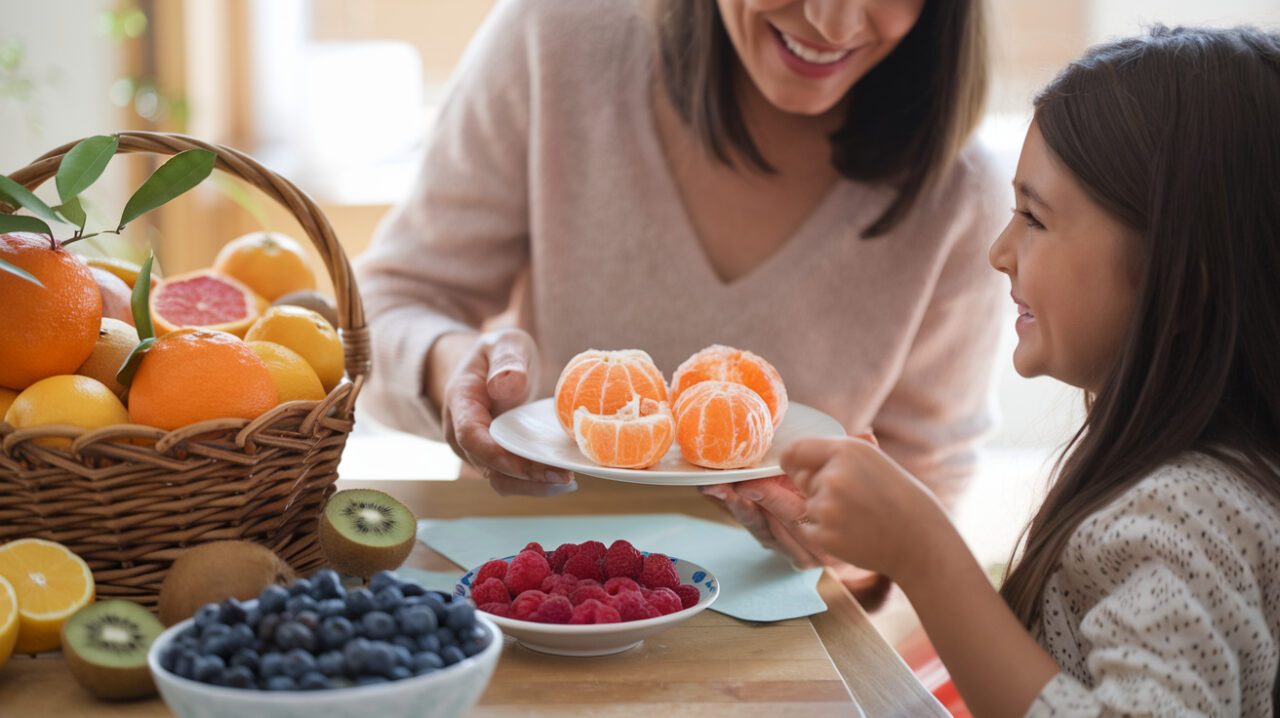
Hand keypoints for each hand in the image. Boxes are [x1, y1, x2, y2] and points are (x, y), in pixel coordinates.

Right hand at [436, 329, 575, 496]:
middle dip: (525, 478)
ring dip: (533, 486)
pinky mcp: (495, 459)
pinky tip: (564, 476)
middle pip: (488, 467)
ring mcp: (477, 450)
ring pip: (500, 480)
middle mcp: (461, 433)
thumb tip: (507, 384)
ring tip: (567, 480)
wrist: (491, 366)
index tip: (529, 465)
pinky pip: (512, 477)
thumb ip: (506, 359)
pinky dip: (536, 481)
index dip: (497, 454)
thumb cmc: (500, 352)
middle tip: (564, 477)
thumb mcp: (505, 343)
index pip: (470, 436)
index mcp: (460, 402)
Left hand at [782, 436, 950, 581]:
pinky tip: (851, 533)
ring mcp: (827, 507)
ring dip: (824, 512)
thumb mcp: (872, 460)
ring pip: (807, 505)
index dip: (794, 461)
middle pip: (800, 479)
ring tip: (858, 517)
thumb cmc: (898, 497)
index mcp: (845, 450)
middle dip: (816, 487)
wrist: (920, 539)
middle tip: (851, 499)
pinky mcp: (824, 536)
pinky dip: (824, 533)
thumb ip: (835, 454)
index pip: (794, 451)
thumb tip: (792, 455)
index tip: (797, 468)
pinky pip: (807, 529)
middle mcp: (833, 476)